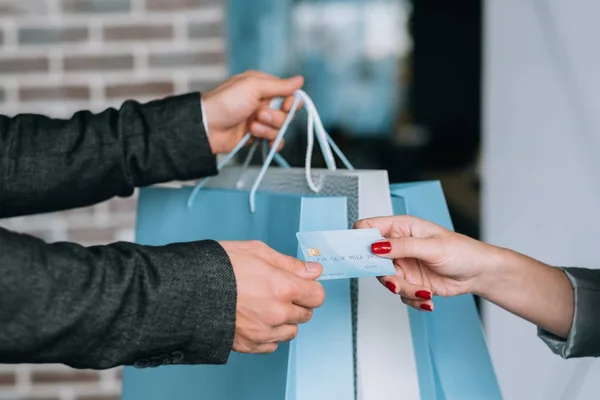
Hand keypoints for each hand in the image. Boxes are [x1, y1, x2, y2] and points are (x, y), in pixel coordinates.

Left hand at [202, 71, 303, 153]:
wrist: (208, 127)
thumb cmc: (226, 101)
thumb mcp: (253, 86)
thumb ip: (279, 85)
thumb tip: (300, 79)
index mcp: (263, 87)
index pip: (289, 94)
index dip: (291, 102)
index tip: (287, 105)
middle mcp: (263, 103)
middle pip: (286, 113)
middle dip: (275, 117)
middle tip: (259, 115)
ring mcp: (260, 121)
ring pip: (280, 128)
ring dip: (267, 129)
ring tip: (251, 127)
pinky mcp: (256, 137)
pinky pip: (275, 141)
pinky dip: (272, 142)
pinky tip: (262, 140)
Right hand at [219, 240, 324, 353]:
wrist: (188, 290)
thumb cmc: (217, 267)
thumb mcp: (256, 251)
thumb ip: (289, 263)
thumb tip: (312, 270)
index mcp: (282, 288)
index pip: (317, 295)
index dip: (310, 288)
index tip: (303, 284)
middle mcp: (277, 313)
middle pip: (306, 314)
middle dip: (297, 302)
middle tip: (278, 291)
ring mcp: (264, 331)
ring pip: (291, 331)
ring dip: (285, 320)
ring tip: (265, 306)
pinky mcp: (250, 345)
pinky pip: (272, 345)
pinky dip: (269, 335)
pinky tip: (256, 320)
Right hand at [354, 216, 504, 311]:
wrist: (478, 273)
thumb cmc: (462, 251)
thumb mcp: (431, 247)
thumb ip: (402, 246)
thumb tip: (376, 246)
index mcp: (401, 227)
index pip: (369, 227)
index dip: (361, 239)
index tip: (363, 254)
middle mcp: (399, 246)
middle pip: (373, 260)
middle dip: (386, 274)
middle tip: (396, 282)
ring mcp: (403, 264)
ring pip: (387, 280)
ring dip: (404, 289)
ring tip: (423, 291)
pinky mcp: (410, 282)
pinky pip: (401, 294)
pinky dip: (413, 298)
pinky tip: (428, 296)